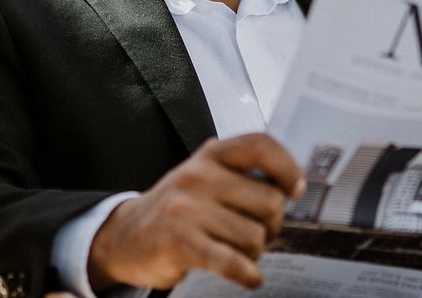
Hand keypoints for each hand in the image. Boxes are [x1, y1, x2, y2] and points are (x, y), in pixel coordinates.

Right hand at [87, 133, 304, 290]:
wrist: (125, 236)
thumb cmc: (178, 208)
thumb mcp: (204, 177)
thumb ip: (241, 175)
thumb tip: (293, 189)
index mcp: (210, 154)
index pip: (260, 145)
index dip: (287, 166)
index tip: (296, 189)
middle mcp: (199, 175)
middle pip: (269, 201)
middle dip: (272, 225)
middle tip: (258, 233)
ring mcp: (187, 208)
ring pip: (255, 236)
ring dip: (255, 252)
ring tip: (239, 251)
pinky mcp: (179, 242)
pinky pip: (232, 262)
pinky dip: (248, 275)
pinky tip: (249, 277)